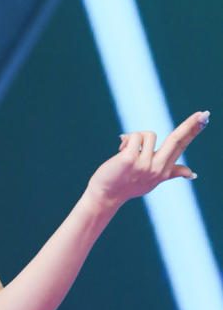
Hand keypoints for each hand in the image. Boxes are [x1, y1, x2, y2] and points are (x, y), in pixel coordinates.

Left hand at [85, 111, 207, 213]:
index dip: (192, 131)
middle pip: (176, 140)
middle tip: (202, 113)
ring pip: (148, 135)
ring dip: (135, 139)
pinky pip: (134, 136)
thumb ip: (172, 172)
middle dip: (189, 125)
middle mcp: (157, 168)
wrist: (106, 195)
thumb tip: (192, 173)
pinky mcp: (130, 160)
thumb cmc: (128, 186)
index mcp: (164, 171)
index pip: (181, 146)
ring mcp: (144, 165)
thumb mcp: (153, 180)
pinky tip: (120, 151)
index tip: (204, 117)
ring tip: (126, 151)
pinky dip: (126, 140)